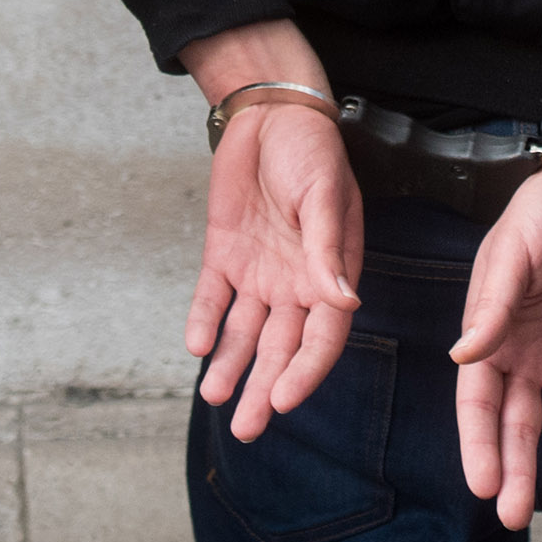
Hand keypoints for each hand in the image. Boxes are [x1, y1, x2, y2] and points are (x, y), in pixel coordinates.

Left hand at [179, 23, 362, 439]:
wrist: (269, 114)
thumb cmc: (312, 151)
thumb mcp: (324, 196)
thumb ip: (326, 251)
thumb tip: (345, 302)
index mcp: (330, 274)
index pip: (321, 337)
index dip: (304, 372)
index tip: (282, 401)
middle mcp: (294, 283)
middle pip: (279, 348)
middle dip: (263, 388)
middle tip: (246, 427)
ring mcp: (258, 273)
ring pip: (243, 333)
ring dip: (230, 365)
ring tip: (215, 397)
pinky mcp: (223, 257)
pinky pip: (212, 298)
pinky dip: (204, 322)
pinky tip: (196, 347)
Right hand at [453, 164, 541, 528]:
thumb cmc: (541, 217)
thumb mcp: (511, 256)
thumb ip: (492, 307)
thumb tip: (462, 355)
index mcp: (491, 338)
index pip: (479, 405)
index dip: (479, 446)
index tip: (484, 487)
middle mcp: (527, 359)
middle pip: (519, 428)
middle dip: (517, 472)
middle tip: (518, 518)